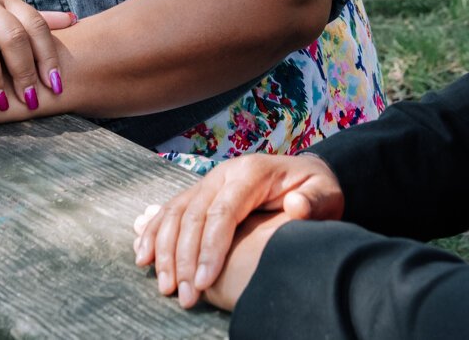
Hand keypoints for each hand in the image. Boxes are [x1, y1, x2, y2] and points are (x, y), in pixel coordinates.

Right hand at [133, 153, 343, 307]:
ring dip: (164, 250)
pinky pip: (169, 210)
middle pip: (193, 216)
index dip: (210, 248)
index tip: (205, 283)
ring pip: (175, 213)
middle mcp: (224, 173)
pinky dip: (152, 233)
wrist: (303, 173)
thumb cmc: (314, 189)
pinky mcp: (199, 192)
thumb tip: (297, 208)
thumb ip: (314, 202)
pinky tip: (143, 256)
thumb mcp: (325, 194)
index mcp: (251, 172)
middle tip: (185, 296)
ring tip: (166, 286)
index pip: (222, 211)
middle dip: (185, 259)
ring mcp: (208, 181)